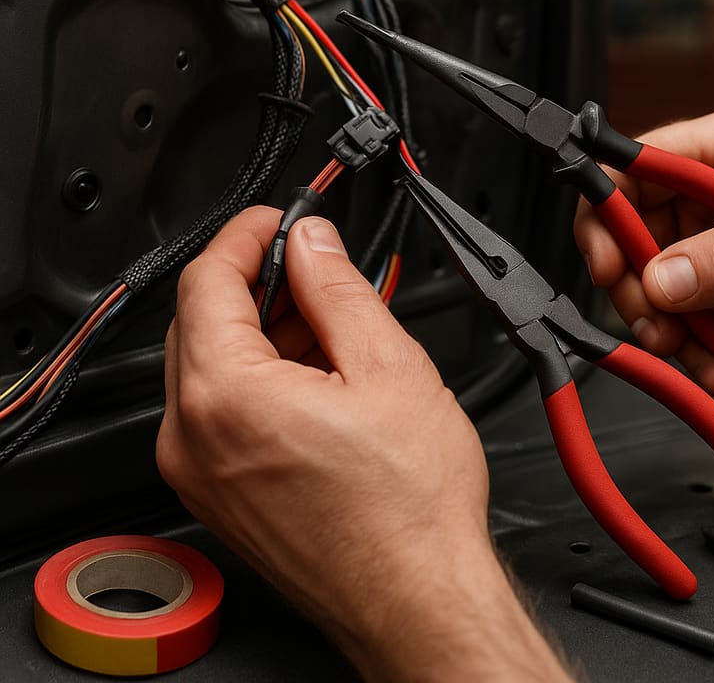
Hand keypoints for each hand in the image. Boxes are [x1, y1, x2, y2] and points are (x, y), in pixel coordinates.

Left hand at [158, 207, 569, 681]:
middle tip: (316, 268)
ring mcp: (200, 474)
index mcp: (228, 396)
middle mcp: (193, 439)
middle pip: (200, 320)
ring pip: (210, 366)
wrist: (418, 598)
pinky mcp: (218, 496)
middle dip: (257, 282)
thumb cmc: (410, 506)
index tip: (278, 219)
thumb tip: (314, 241)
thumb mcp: (389, 366)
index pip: (207, 279)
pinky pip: (220, 411)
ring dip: (262, 329)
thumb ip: (339, 289)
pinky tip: (317, 374)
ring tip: (333, 325)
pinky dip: (259, 377)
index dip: (246, 235)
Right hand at [575, 104, 713, 389]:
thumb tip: (664, 276)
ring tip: (687, 351)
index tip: (608, 258)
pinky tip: (712, 364)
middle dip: (633, 280)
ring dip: (659, 322)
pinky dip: (688, 347)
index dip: (610, 208)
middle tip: (651, 317)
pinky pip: (683, 317)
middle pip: (633, 229)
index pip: (640, 165)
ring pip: (652, 281)